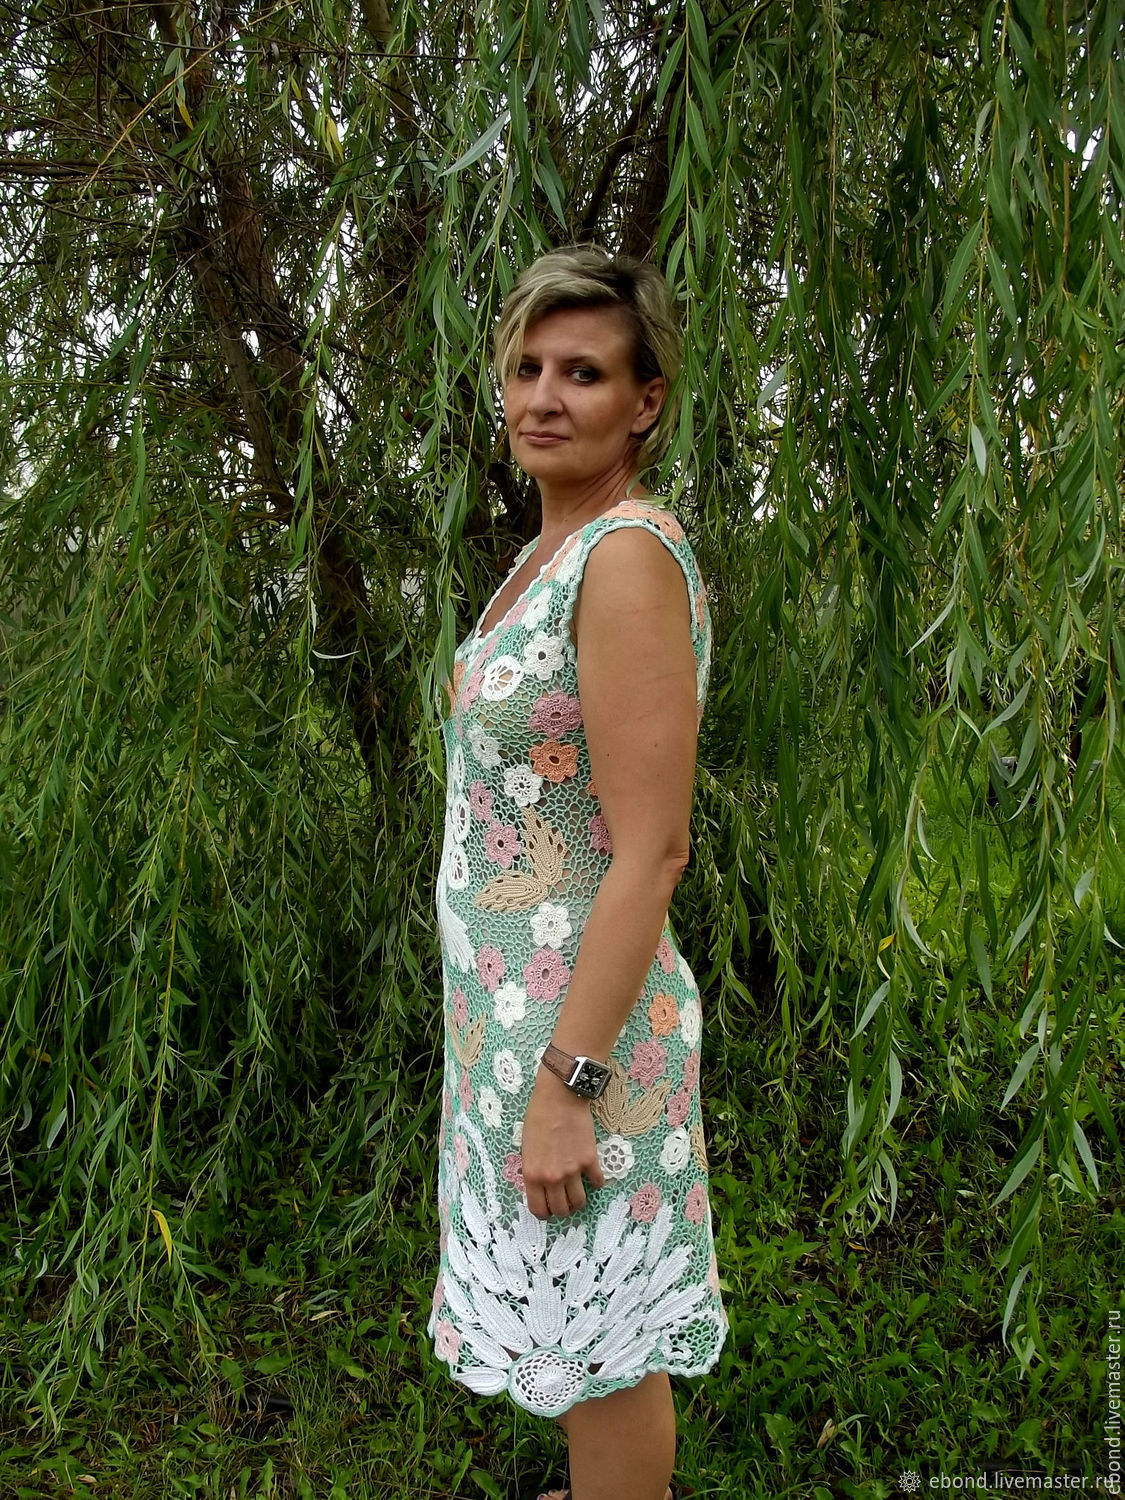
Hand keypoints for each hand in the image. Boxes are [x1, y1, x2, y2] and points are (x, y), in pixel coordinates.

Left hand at [520, 1071, 605, 1219]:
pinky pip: (597, 1182)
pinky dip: (595, 1182)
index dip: (544, 1213)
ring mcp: (572, 1170)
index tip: (548, 1209)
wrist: (559, 1097)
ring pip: (579, 1202)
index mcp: (532, 1174)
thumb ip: (533, 1170)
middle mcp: (552, 1177)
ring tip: (578, 1193)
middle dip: (562, 1209)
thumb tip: (540, 1185)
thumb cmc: (538, 1116)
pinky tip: (592, 1176)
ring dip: (578, 1201)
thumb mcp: (526, 1147)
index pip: (538, 1209)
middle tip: (564, 1202)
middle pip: (561, 1210)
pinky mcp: (590, 1160)